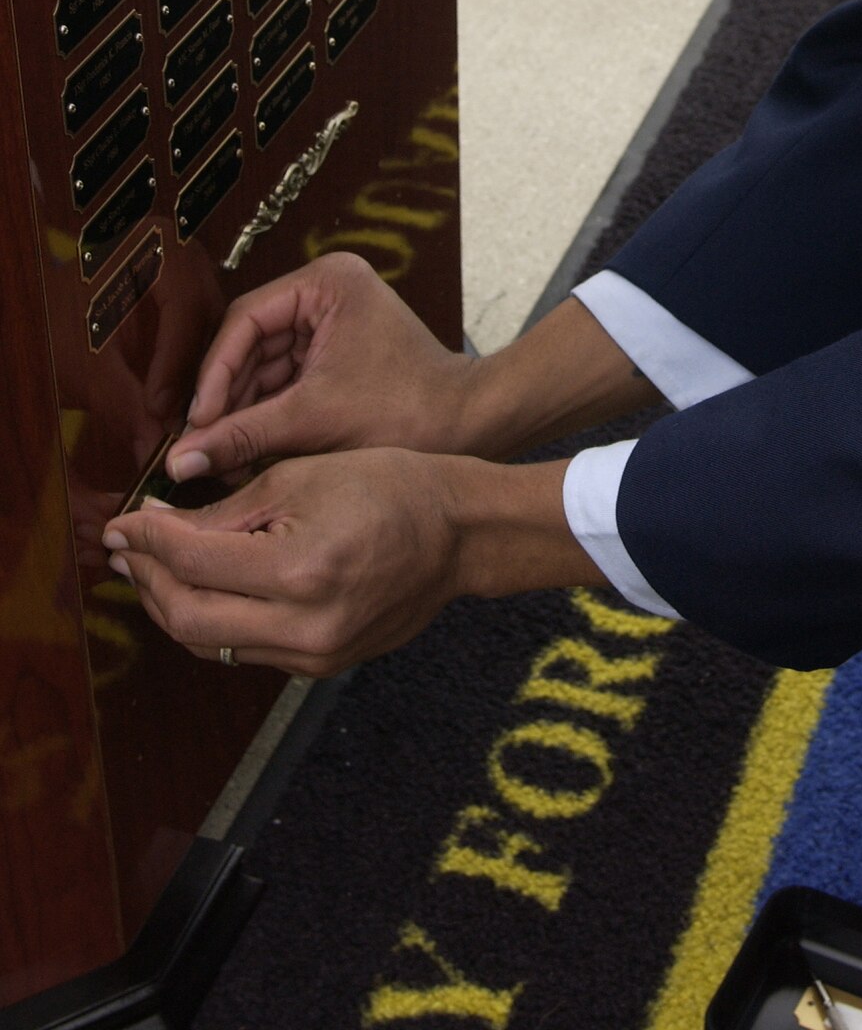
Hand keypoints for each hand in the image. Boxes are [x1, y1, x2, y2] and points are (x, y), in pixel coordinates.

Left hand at [101, 449, 601, 675]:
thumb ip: (225, 509)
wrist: (460, 533)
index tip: (122, 521)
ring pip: (212, 643)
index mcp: (300, 569)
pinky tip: (205, 585)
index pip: (192, 562)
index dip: (146, 540)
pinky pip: (247, 648)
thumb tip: (158, 527)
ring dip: (174, 603)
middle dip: (147, 581)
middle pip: (189, 619)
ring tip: (154, 566)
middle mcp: (305, 626)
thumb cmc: (392, 486)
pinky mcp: (321, 665)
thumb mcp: (303, 476)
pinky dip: (216, 618)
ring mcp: (315, 655)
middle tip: (127, 547)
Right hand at [166, 252, 474, 483]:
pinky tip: (243, 453)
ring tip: (217, 458)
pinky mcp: (333, 355)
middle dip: (226, 398)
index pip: (245, 320)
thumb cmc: (411, 411)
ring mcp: (330, 323)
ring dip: (241, 413)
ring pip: (262, 369)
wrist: (469, 426)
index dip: (214, 374)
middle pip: (249, 345)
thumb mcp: (315, 420)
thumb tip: (179, 459)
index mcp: (327, 282)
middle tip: (198, 445)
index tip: (195, 420)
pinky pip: (283, 383)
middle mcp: (325, 293)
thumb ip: (243, 435)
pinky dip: (264, 417)